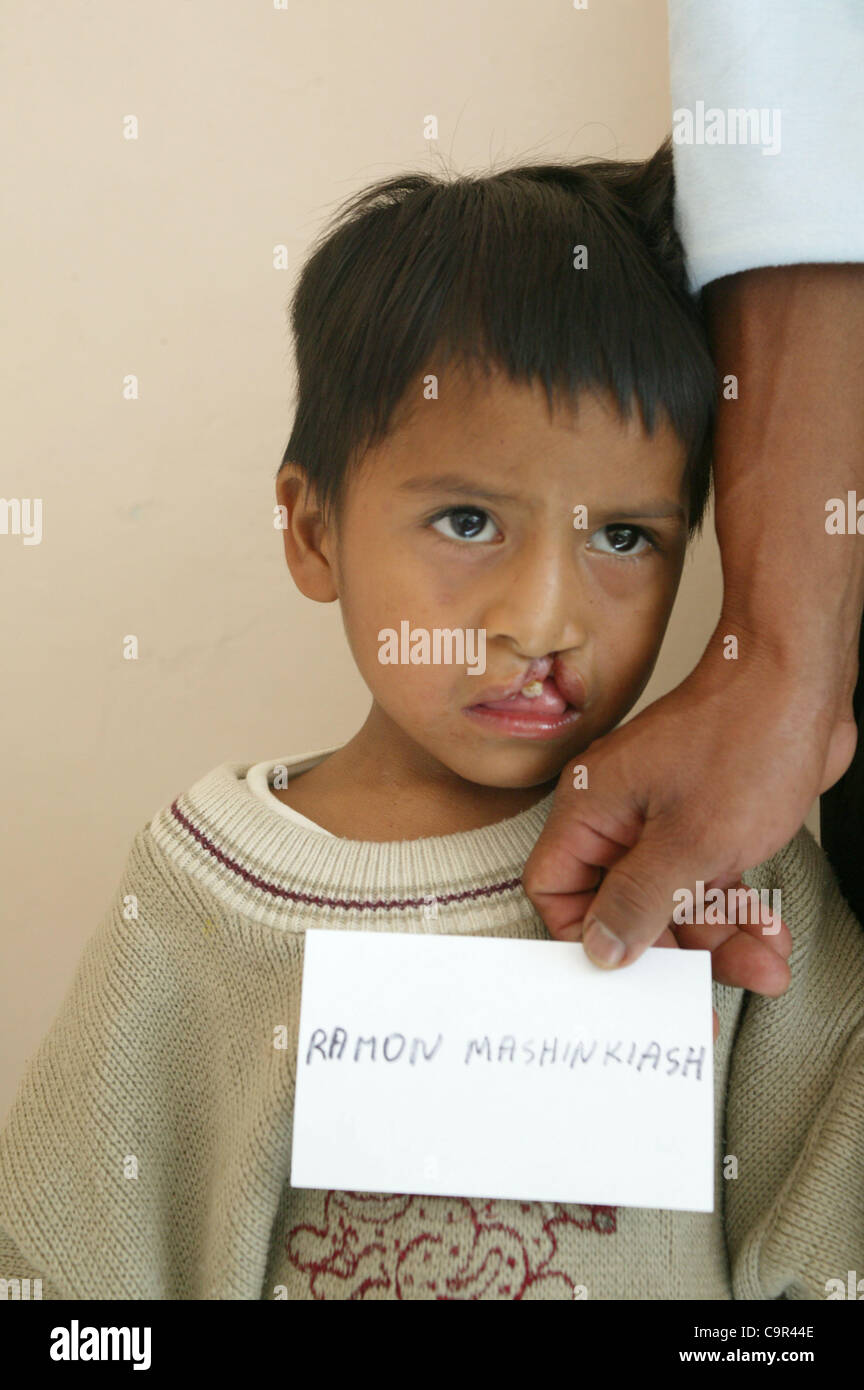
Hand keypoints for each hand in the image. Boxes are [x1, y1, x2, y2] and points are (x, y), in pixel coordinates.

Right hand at [522, 622, 856, 994]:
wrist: (804, 681)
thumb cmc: (744, 737)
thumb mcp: (690, 843)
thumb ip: (638, 902)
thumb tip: (599, 948)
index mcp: (591, 810)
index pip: (557, 891)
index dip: (587, 938)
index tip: (629, 977)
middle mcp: (619, 815)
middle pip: (624, 906)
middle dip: (676, 951)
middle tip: (706, 993)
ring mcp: (664, 816)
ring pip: (676, 900)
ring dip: (720, 938)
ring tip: (763, 963)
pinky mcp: (706, 819)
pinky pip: (708, 881)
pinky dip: (738, 908)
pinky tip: (769, 931)